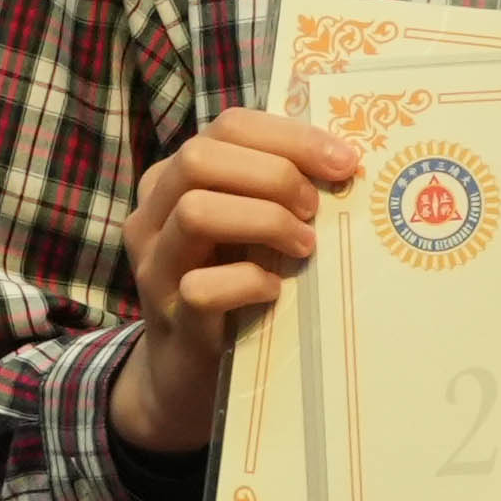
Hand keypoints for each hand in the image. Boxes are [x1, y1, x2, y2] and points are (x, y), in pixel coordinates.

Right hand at [102, 109, 364, 455]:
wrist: (186, 374)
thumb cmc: (231, 287)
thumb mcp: (247, 228)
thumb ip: (275, 190)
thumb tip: (346, 162)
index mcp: (175, 178)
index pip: (229, 126)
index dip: (291, 137)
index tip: (344, 161)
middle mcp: (154, 214)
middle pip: (200, 157)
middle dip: (273, 174)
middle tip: (314, 208)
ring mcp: (156, 265)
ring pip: (195, 211)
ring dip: (264, 220)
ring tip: (303, 245)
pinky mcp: (171, 316)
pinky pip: (203, 287)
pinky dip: (250, 282)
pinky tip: (276, 290)